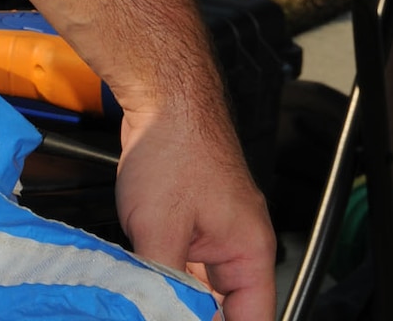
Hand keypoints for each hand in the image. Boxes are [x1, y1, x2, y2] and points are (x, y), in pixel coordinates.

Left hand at [116, 93, 275, 320]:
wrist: (161, 93)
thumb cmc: (173, 146)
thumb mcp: (159, 232)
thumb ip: (163, 289)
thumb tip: (158, 314)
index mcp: (250, 252)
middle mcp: (238, 245)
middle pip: (225, 309)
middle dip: (192, 316)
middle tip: (158, 312)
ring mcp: (214, 232)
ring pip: (200, 291)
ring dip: (176, 301)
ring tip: (148, 302)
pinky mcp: (190, 222)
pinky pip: (183, 268)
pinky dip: (165, 280)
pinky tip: (142, 285)